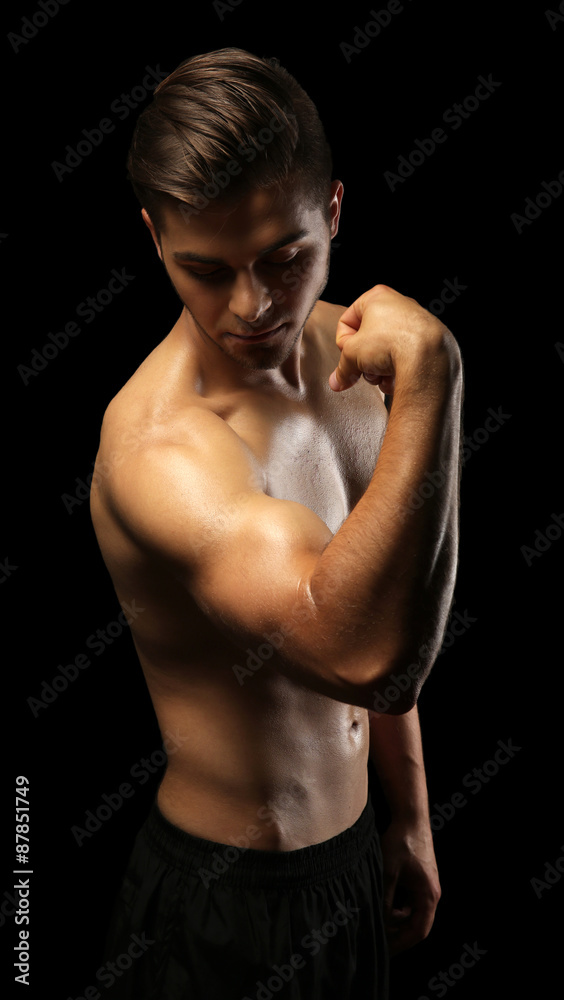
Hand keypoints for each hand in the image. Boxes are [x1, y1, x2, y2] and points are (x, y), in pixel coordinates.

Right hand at [328, 283, 450, 394]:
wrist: (428, 357)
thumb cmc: (390, 343)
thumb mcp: (353, 355)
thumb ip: (342, 368)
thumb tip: (337, 381)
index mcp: (377, 297)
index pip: (347, 321)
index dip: (344, 343)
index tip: (349, 357)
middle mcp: (399, 304)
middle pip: (368, 338)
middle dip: (365, 359)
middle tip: (365, 370)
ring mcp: (416, 321)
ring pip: (386, 349)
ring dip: (380, 367)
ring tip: (383, 375)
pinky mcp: (429, 340)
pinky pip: (406, 356)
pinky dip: (399, 369)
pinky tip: (398, 377)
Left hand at [379, 817, 440, 956]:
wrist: (410, 817)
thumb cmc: (401, 842)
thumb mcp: (388, 872)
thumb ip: (384, 899)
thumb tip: (378, 921)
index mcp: (428, 895)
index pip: (419, 930)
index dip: (402, 943)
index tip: (386, 950)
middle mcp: (431, 893)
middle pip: (417, 924)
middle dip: (398, 934)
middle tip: (379, 940)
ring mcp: (426, 886)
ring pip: (413, 913)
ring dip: (397, 921)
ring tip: (379, 924)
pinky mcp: (420, 879)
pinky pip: (411, 902)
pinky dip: (399, 908)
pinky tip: (384, 906)